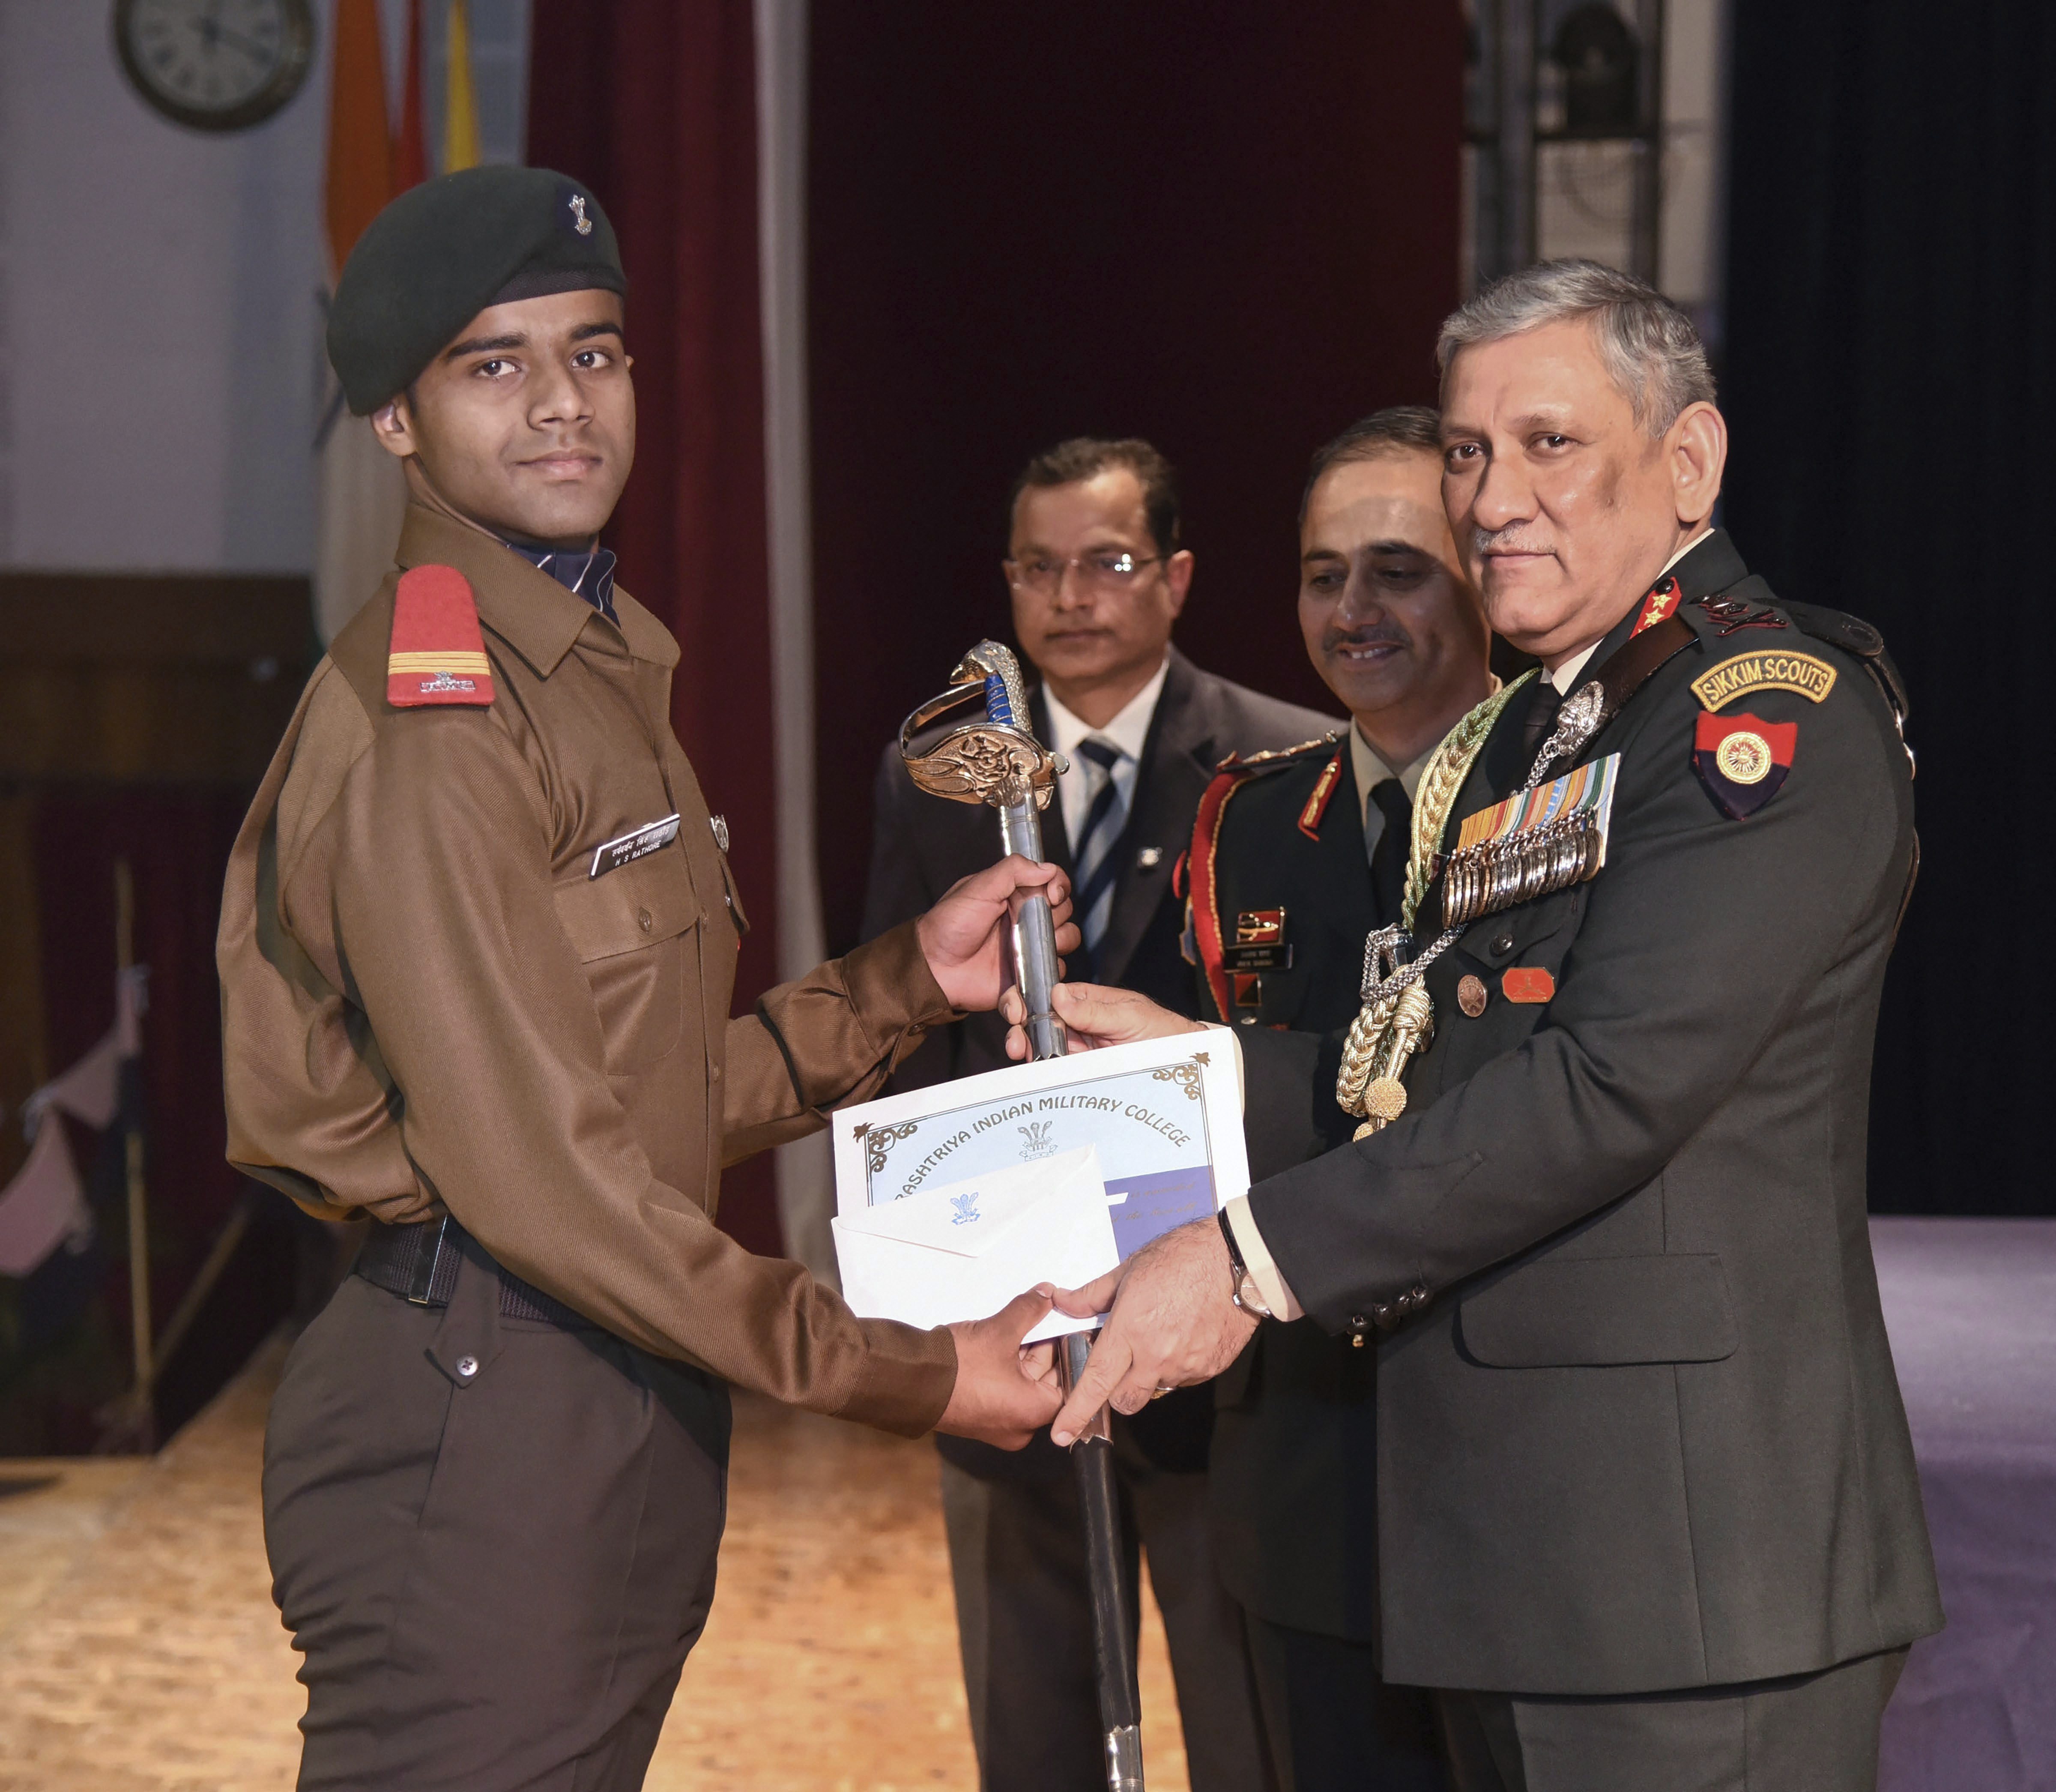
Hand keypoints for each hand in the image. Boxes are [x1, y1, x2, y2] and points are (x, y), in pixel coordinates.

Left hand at [916, 857, 1079, 1011]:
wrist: (935, 968)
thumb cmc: (949, 925)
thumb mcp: (977, 888)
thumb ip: (1012, 871)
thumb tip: (1048, 868)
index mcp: (1014, 894)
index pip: (1052, 882)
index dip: (1059, 887)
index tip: (1052, 895)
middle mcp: (1026, 918)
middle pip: (1064, 910)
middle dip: (1056, 915)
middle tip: (1028, 922)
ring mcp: (1029, 946)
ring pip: (1067, 938)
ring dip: (1059, 940)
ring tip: (1031, 946)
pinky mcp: (1029, 973)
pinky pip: (1056, 969)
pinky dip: (1050, 968)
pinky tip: (1028, 966)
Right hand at [937, 1287, 1063, 1448]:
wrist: (909, 1380)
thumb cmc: (956, 1368)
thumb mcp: (1000, 1331)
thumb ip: (1028, 1310)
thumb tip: (1046, 1295)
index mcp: (1033, 1412)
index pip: (1068, 1381)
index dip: (1068, 1348)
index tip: (1068, 1326)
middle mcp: (1019, 1425)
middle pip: (1045, 1380)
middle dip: (1044, 1346)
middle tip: (1046, 1317)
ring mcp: (997, 1422)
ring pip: (1022, 1381)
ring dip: (1024, 1352)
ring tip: (1021, 1322)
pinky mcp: (979, 1413)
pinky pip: (1003, 1387)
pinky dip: (1006, 1364)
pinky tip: (1003, 1337)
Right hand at [1000, 979, 1207, 1059]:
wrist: (1183, 1064)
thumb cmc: (1162, 1031)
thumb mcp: (1129, 1015)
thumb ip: (1092, 1009)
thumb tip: (1057, 994)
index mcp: (1085, 1000)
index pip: (1047, 995)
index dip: (1027, 999)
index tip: (1018, 1010)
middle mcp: (1076, 1022)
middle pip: (1037, 1020)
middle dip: (1020, 1027)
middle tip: (1016, 1041)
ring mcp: (1077, 1048)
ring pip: (1041, 1046)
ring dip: (1026, 1048)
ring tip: (1021, 1053)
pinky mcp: (1081, 1071)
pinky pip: (1054, 1069)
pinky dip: (1039, 1070)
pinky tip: (1032, 1070)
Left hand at [1048, 1220, 1255, 1445]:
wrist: (1236, 1259)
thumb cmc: (1182, 1257)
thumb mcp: (1128, 1269)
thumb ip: (1092, 1295)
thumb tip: (1064, 1303)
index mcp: (1130, 1331)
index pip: (1096, 1383)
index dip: (1077, 1413)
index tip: (1063, 1434)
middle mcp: (1156, 1357)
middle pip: (1126, 1401)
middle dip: (1117, 1392)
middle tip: (1121, 1364)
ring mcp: (1186, 1366)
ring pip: (1157, 1390)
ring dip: (1150, 1375)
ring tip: (1161, 1338)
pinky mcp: (1210, 1368)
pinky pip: (1185, 1380)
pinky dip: (1178, 1367)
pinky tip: (1184, 1337)